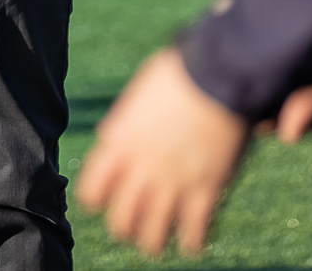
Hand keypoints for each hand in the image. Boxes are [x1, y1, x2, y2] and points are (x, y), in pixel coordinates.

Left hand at [75, 48, 250, 258]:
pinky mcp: (205, 190)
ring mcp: (173, 183)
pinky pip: (193, 233)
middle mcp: (141, 169)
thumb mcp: (138, 97)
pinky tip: (193, 243)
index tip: (107, 200)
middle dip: (125, 228)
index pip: (91, 193)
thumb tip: (110, 138)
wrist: (220, 70)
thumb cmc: (180, 73)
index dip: (98, 201)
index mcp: (119, 144)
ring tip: (159, 241)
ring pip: (152, 237)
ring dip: (153, 243)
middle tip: (135, 225)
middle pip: (120, 222)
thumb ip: (122, 124)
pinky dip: (193, 243)